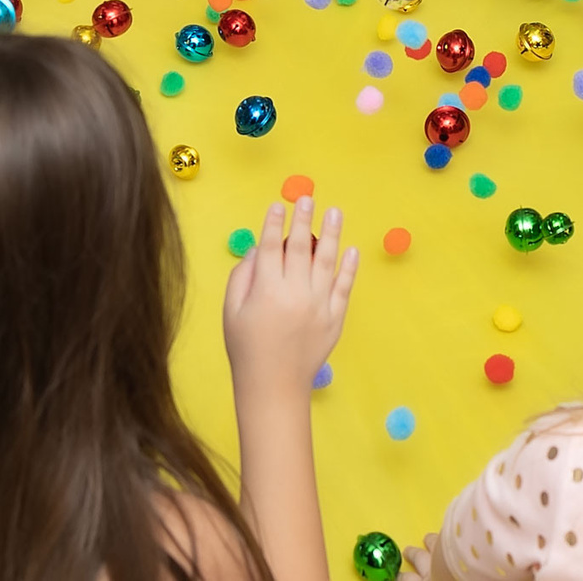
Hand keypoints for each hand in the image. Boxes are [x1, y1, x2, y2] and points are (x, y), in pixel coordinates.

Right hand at [223, 195, 356, 393]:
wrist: (274, 385)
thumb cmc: (246, 346)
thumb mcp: (231, 310)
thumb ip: (243, 275)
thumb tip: (259, 247)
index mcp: (267, 290)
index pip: (271, 246)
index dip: (273, 224)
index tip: (278, 205)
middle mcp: (295, 293)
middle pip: (301, 247)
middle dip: (304, 219)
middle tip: (308, 197)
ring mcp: (319, 305)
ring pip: (327, 261)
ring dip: (332, 234)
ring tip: (335, 212)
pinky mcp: (335, 318)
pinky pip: (344, 287)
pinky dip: (348, 268)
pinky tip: (351, 250)